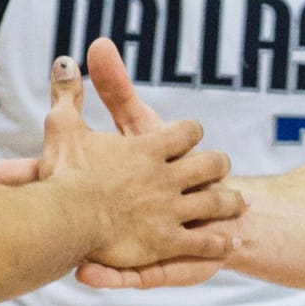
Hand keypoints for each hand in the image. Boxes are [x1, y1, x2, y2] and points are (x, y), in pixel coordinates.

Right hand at [39, 48, 243, 268]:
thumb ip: (67, 94)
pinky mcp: (167, 244)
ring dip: (228, 202)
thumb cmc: (65, 172)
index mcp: (147, 149)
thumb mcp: (65, 125)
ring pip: (214, 203)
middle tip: (222, 164)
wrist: (68, 219)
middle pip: (208, 165)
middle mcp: (166, 178)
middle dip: (217, 164)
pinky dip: (219, 244)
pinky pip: (203, 244)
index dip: (190, 131)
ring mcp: (171, 212)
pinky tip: (230, 243)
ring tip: (239, 202)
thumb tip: (65, 61)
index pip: (184, 133)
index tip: (192, 132)